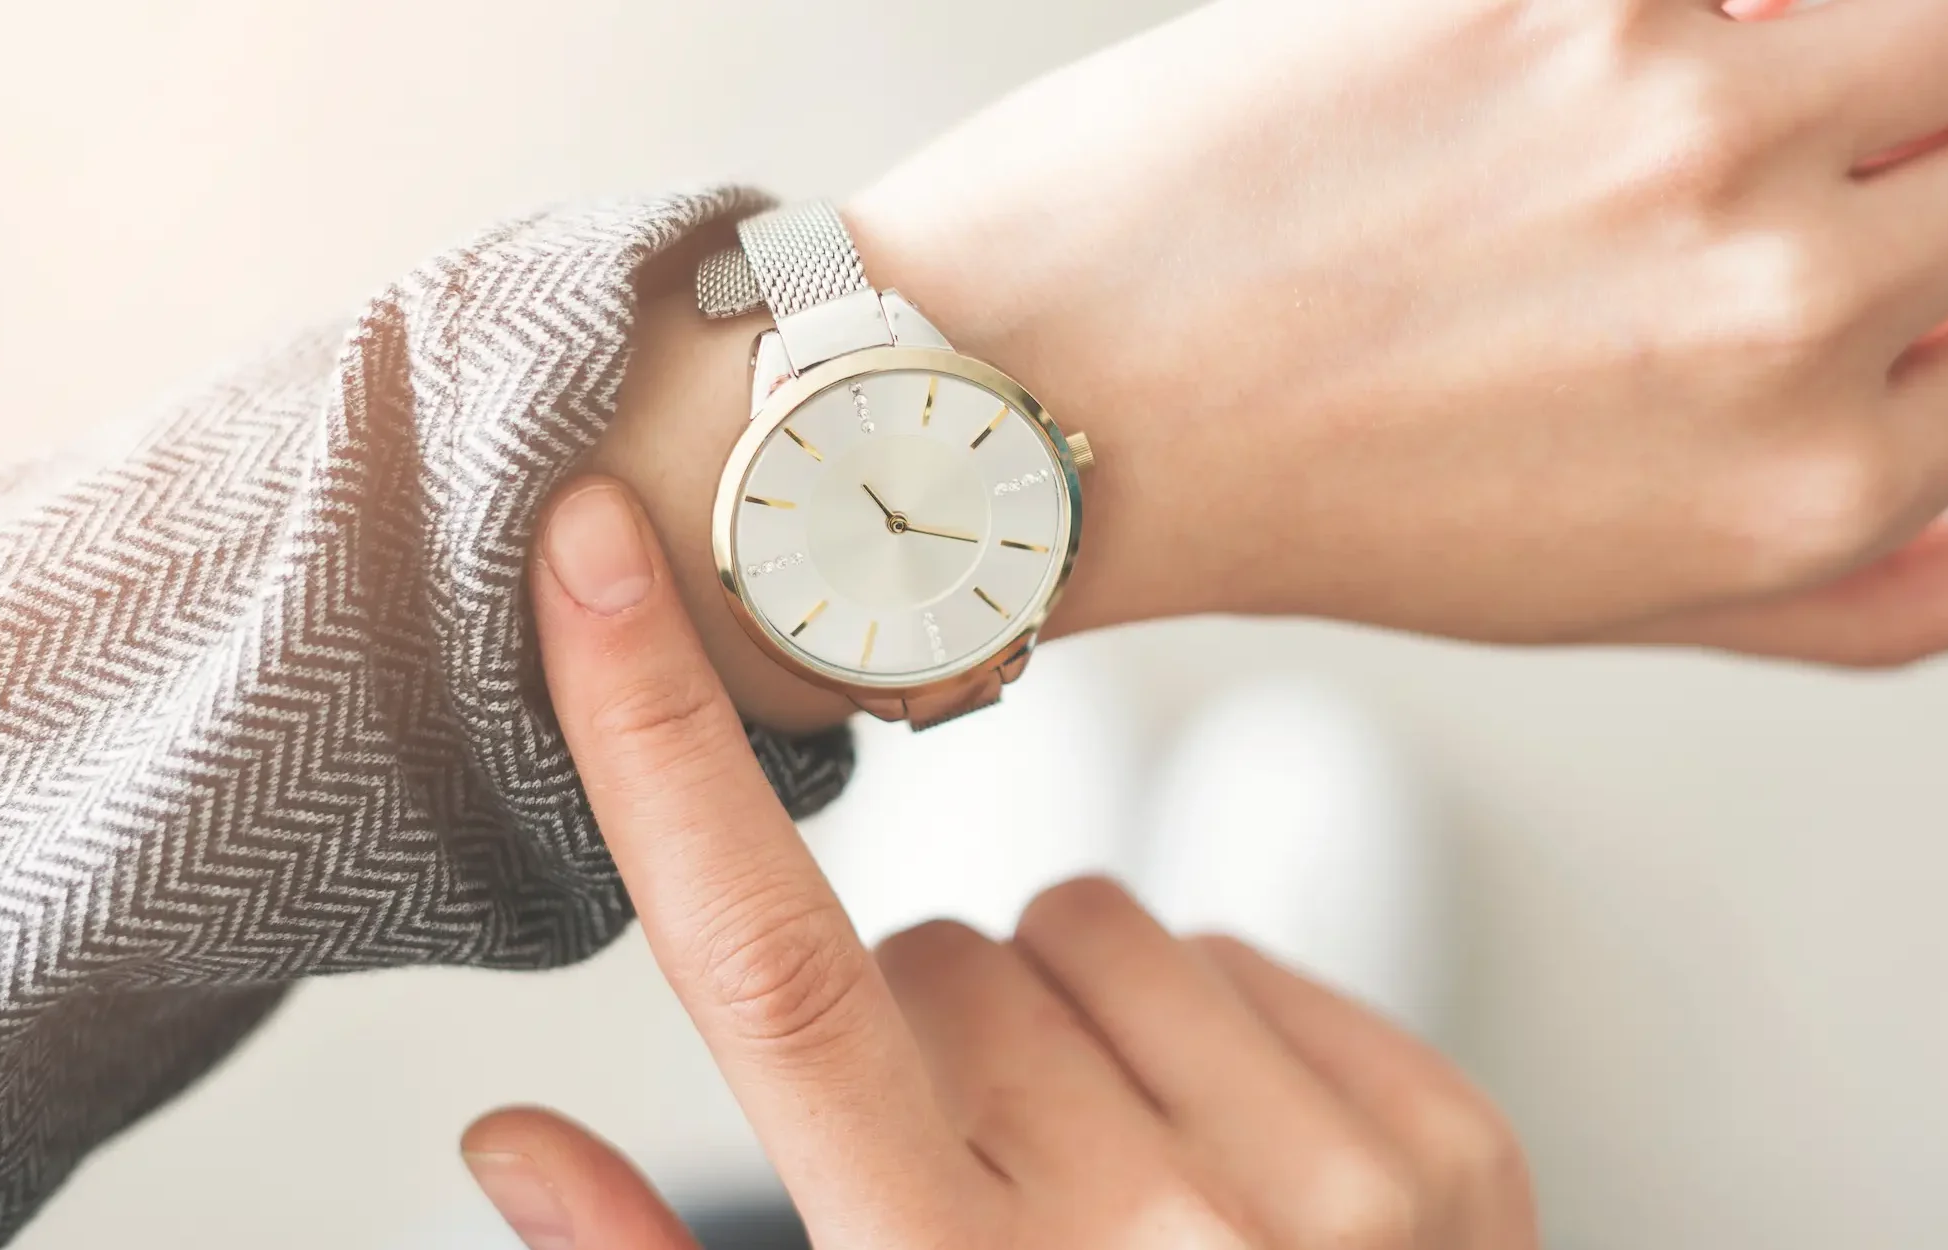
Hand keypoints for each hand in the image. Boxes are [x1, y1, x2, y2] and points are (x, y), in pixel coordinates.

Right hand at [470, 477, 1539, 1247]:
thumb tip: (504, 1133)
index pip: (772, 974)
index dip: (660, 747)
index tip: (597, 555)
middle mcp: (1146, 1237)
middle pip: (939, 949)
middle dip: (921, 1035)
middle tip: (968, 1182)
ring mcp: (1324, 1186)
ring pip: (1088, 920)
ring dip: (1063, 1018)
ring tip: (1100, 1178)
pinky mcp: (1443, 1142)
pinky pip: (1237, 951)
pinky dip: (1203, 1031)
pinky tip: (1220, 1166)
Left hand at [850, 0, 1947, 654]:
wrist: (1066, 391)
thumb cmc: (1334, 499)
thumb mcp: (1617, 604)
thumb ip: (1872, 604)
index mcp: (1813, 486)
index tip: (1886, 282)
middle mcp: (1784, 307)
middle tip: (1807, 175)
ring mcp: (1688, 124)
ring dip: (1894, 30)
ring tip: (1734, 82)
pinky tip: (1599, 44)